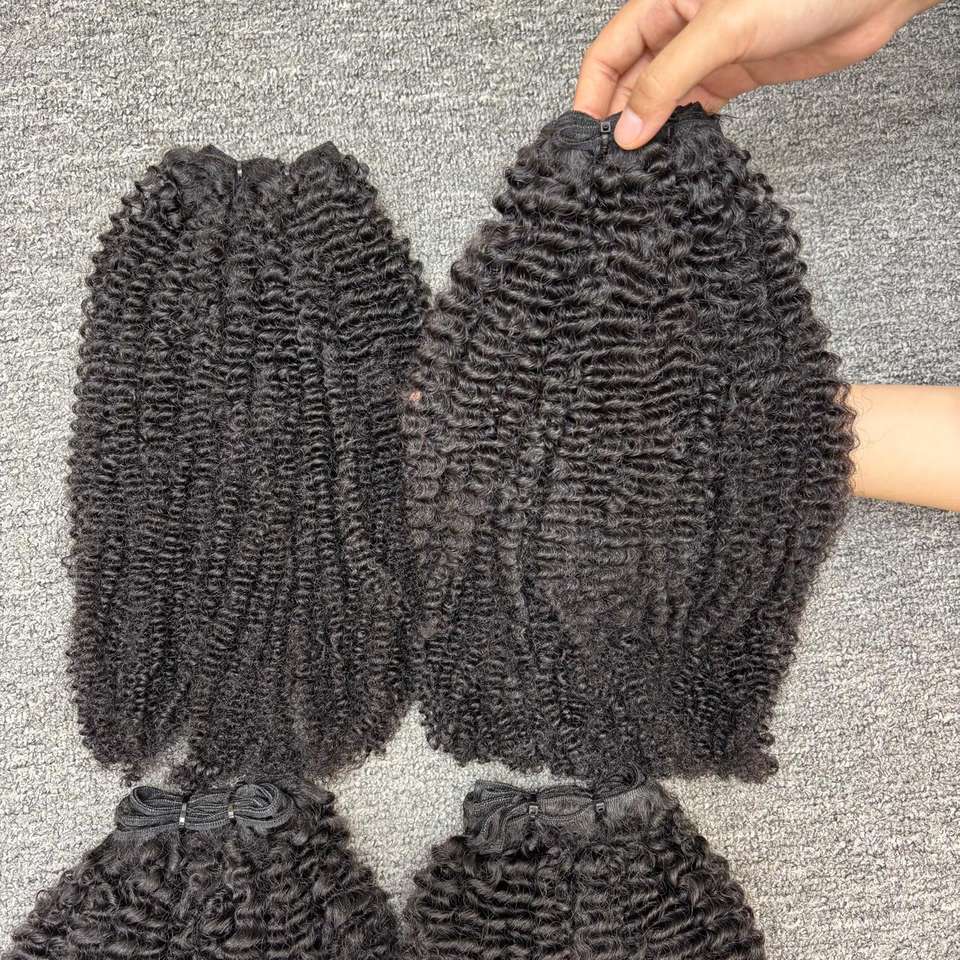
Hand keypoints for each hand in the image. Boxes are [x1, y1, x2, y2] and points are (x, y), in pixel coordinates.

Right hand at [574, 0, 939, 148]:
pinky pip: (693, 109)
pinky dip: (681, 133)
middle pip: (630, 79)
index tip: (585, 139)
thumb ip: (668, 81)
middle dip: (618, 119)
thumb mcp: (722, 31)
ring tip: (638, 167)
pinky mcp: (733, 76)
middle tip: (611, 164)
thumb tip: (628, 130)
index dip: (592, 95)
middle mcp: (680, 27)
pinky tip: (674, 153)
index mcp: (665, 1)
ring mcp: (707, 54)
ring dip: (649, 130)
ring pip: (659, 98)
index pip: (608, 52)